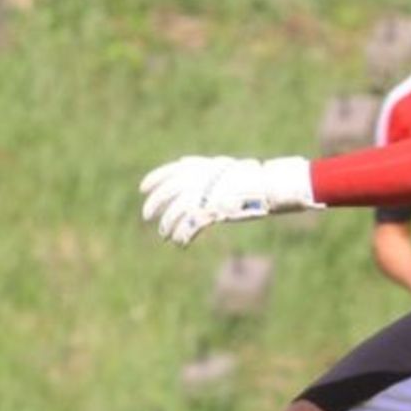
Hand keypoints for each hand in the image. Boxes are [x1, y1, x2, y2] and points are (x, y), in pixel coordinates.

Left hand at [138, 155, 316, 245]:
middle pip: (166, 193)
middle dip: (154, 205)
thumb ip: (208, 174)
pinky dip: (182, 236)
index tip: (143, 188)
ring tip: (166, 235)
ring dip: (167, 226)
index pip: (170, 171)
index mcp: (201, 167)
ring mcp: (202, 196)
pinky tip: (180, 243)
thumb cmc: (252, 178)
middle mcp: (197, 179)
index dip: (155, 179)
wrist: (267, 185)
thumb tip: (195, 174)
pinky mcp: (209, 212)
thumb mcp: (226, 170)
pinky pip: (189, 227)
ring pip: (174, 213)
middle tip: (147, 216)